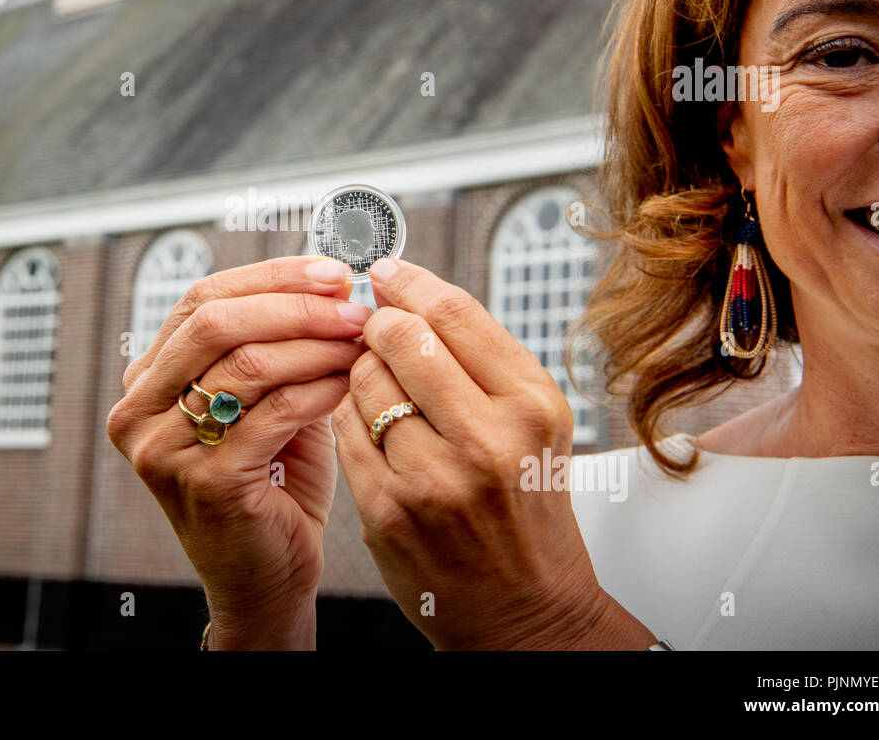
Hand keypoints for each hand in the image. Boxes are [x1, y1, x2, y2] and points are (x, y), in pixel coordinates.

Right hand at [108, 256, 372, 648]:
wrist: (265, 577)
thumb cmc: (271, 482)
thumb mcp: (265, 400)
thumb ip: (278, 345)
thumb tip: (331, 281)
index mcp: (148, 380)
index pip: (201, 299)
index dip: (271, 277)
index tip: (333, 270)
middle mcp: (139, 410)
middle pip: (215, 323)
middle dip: (295, 305)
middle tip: (353, 305)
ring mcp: (164, 448)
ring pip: (246, 364)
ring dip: (316, 345)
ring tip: (362, 341)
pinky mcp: (204, 482)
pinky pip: (273, 413)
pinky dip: (320, 389)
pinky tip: (351, 383)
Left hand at [330, 258, 654, 649]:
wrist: (522, 606)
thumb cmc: (525, 504)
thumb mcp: (533, 424)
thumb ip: (479, 359)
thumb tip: (408, 292)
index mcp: (531, 405)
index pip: (455, 315)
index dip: (411, 283)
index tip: (387, 271)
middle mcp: (488, 440)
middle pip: (402, 339)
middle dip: (379, 326)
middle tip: (377, 330)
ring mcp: (434, 478)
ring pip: (364, 381)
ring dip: (361, 372)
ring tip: (381, 389)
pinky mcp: (388, 509)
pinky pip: (345, 430)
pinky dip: (348, 416)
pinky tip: (369, 426)